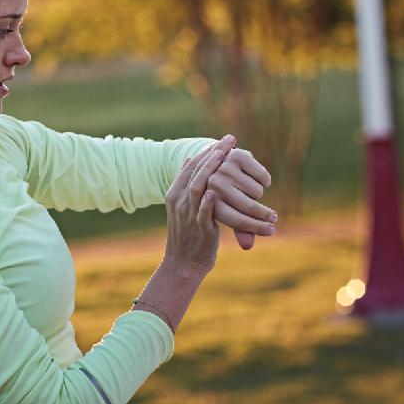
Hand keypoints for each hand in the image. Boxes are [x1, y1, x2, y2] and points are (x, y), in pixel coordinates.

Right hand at [163, 146, 226, 273]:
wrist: (182, 263)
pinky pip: (203, 211)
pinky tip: (216, 189)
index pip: (190, 166)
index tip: (222, 140)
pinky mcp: (200, 228)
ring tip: (225, 155)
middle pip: (195, 171)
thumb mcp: (182, 205)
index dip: (206, 151)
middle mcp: (179, 201)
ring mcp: (188, 214)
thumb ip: (185, 183)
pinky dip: (208, 200)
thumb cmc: (187, 233)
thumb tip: (188, 159)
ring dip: (212, 169)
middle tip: (229, 140)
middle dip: (213, 153)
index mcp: (174, 194)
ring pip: (198, 187)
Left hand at [208, 144, 275, 248]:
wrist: (220, 161)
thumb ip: (239, 228)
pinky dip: (265, 180)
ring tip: (252, 190)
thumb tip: (247, 247)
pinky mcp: (237, 156)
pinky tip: (259, 178)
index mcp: (210, 202)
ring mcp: (224, 169)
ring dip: (259, 193)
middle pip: (249, 207)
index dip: (256, 227)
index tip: (271, 231)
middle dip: (265, 215)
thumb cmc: (226, 193)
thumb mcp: (228, 211)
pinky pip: (262, 176)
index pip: (237, 220)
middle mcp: (214, 185)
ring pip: (257, 191)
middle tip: (274, 218)